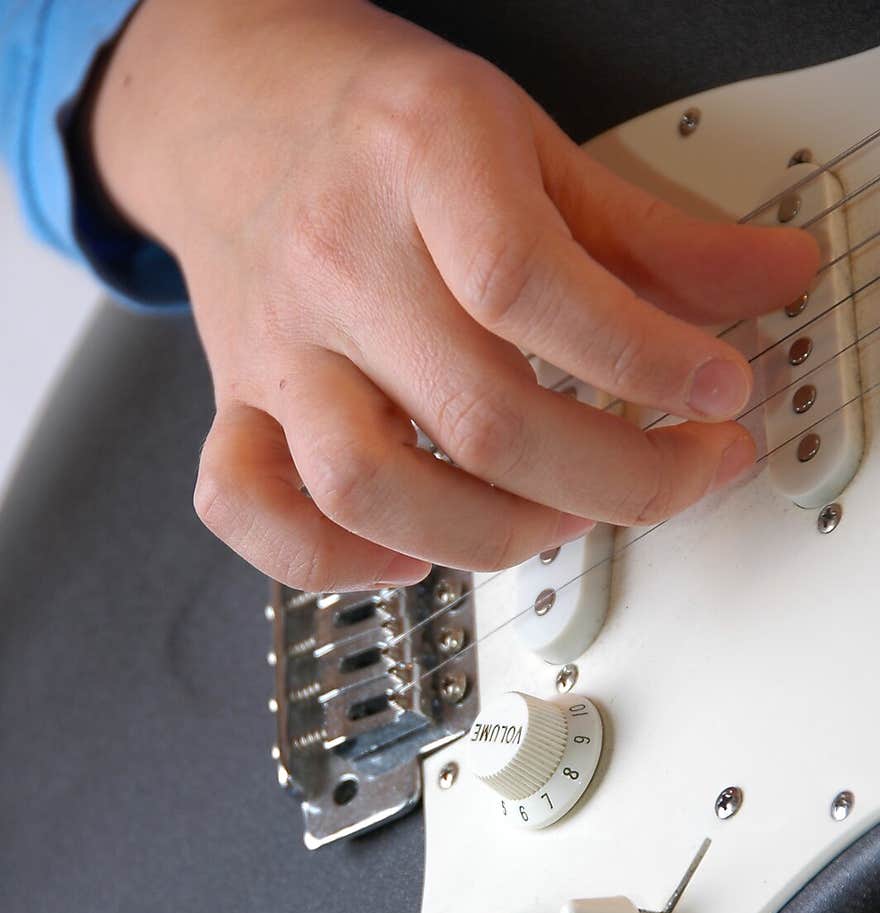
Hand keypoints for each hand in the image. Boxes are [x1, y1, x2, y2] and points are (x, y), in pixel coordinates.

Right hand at [92, 0, 817, 589]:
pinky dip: (332, 560)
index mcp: (419, 162)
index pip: (531, 287)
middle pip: (479, 415)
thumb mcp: (529, 142)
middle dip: (617, 478)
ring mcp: (281, 346)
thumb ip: (651, 230)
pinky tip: (412, 553)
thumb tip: (768, 278)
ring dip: (494, 534)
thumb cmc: (381, 126)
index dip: (644, 361)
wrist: (238, 107)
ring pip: (368, 487)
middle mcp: (337, 259)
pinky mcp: (241, 404)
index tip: (717, 395)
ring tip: (564, 516)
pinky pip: (253, 509)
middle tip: (684, 473)